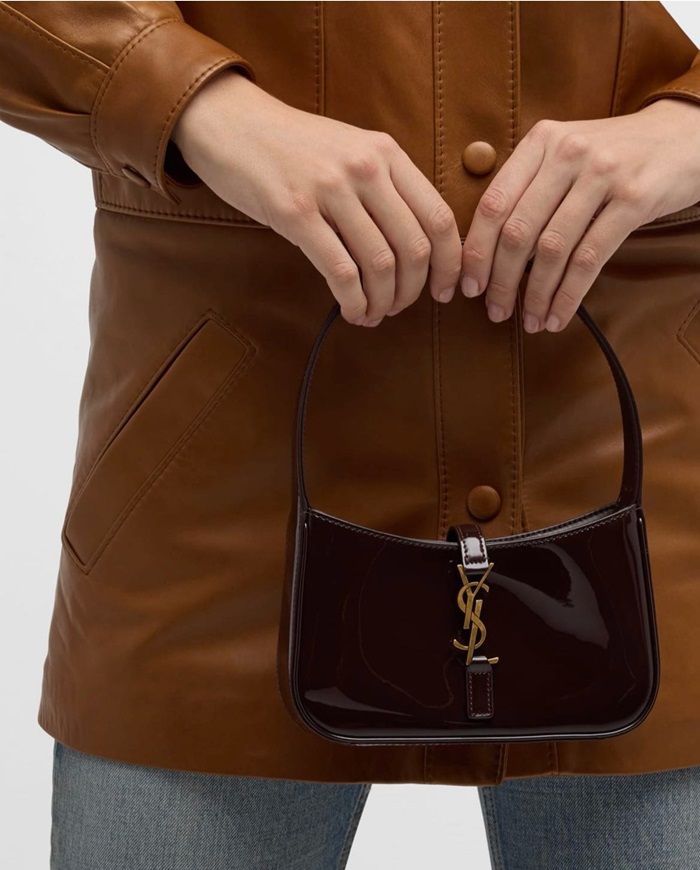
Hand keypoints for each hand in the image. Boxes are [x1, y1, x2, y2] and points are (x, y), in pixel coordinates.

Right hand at [171, 70, 462, 325]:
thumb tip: (417, 249)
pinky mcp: (295, 212)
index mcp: (386, 153)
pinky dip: (352, 301)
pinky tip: (351, 311)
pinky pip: (340, 271)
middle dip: (411, 291)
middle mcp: (365, 168)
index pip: (439, 218)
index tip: (445, 291)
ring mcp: (330, 189)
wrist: (232, 123)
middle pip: (413, 248)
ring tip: (372, 314)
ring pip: (380, 264)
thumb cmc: (294, 148)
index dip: (450, 264)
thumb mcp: (352, 150)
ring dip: (381, 302)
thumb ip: (386, 188)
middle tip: (398, 308)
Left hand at [460, 98, 699, 331]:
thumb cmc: (616, 154)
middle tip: (495, 312)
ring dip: (535, 295)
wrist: (686, 133)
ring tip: (530, 320)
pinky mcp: (634, 198)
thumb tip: (486, 249)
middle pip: (517, 232)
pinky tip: (558, 315)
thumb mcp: (566, 153)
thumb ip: (529, 187)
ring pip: (552, 250)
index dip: (476, 252)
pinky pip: (589, 259)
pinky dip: (568, 295)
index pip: (492, 204)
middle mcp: (567, 153)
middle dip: (501, 282)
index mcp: (541, 141)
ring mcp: (602, 174)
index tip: (468, 286)